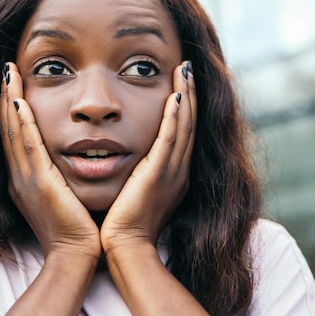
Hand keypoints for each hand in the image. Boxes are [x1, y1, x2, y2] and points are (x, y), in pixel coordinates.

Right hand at [0, 63, 100, 259]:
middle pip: (8, 128)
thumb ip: (56, 175)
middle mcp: (19, 176)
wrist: (76, 254)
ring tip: (9, 74)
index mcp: (24, 178)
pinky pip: (28, 146)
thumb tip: (64, 156)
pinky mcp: (39, 183)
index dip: (10, 107)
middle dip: (6, 96)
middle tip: (7, 69)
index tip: (13, 82)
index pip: (14, 134)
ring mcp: (25, 179)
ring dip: (10, 101)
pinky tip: (20, 101)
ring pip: (13, 132)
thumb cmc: (76, 227)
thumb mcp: (61, 195)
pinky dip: (21, 123)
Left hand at [101, 61, 195, 250]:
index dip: (184, 105)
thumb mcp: (136, 192)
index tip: (181, 82)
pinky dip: (175, 116)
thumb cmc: (124, 224)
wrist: (125, 248)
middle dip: (190, 93)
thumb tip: (128, 157)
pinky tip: (175, 95)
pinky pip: (171, 139)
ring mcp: (173, 172)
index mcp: (173, 174)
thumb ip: (138, 173)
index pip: (182, 131)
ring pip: (185, 126)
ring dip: (186, 96)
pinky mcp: (159, 175)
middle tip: (188, 67)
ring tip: (185, 70)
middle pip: (189, 123)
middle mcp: (179, 170)